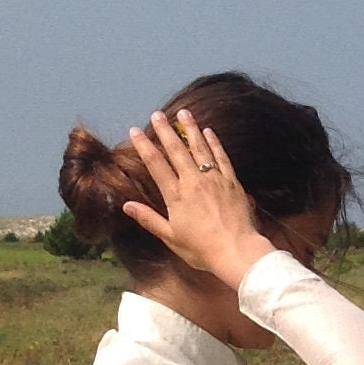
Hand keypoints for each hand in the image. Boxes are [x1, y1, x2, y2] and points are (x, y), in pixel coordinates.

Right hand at [120, 109, 273, 291]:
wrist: (237, 252)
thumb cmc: (202, 249)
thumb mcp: (171, 237)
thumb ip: (149, 219)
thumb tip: (126, 206)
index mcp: (176, 195)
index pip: (156, 164)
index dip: (144, 146)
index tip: (135, 131)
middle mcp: (194, 182)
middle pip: (176, 150)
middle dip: (165, 130)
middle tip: (156, 114)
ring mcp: (214, 180)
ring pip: (200, 148)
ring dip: (190, 129)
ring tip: (183, 112)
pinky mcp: (232, 183)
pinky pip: (221, 157)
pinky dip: (215, 143)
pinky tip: (209, 131)